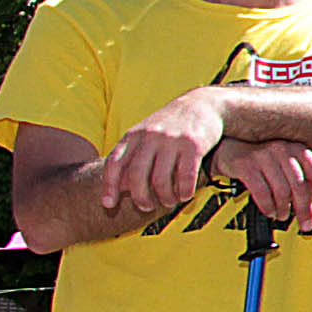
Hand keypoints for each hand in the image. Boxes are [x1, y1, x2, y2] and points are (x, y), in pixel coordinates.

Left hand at [97, 91, 225, 215]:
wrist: (202, 105)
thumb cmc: (169, 127)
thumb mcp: (145, 135)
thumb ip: (131, 158)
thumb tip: (119, 188)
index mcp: (134, 135)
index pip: (114, 163)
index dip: (109, 186)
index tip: (108, 205)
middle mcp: (150, 136)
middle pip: (137, 175)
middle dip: (140, 198)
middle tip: (146, 207)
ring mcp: (172, 140)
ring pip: (161, 180)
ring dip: (165, 198)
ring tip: (169, 202)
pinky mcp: (194, 145)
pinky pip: (185, 177)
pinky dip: (184, 192)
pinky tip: (185, 195)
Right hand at [215, 139, 311, 232]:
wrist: (229, 148)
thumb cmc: (262, 158)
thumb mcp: (286, 164)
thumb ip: (304, 178)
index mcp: (297, 149)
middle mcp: (283, 150)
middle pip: (300, 185)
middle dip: (305, 209)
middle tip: (307, 224)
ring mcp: (264, 156)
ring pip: (281, 190)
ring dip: (284, 209)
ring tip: (283, 216)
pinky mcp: (246, 165)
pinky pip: (261, 191)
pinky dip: (267, 206)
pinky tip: (269, 212)